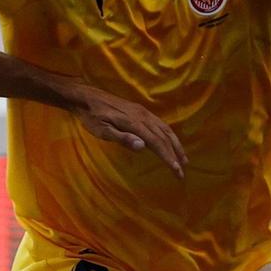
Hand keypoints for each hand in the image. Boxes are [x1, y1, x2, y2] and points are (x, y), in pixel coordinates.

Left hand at [68, 85, 186, 177]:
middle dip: (175, 154)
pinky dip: (170, 136)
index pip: (156, 142)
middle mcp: (143, 116)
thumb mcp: (102, 130)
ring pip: (166, 129)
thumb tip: (143, 147)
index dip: (167, 156)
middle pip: (164, 137)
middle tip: (182, 172)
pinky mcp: (141, 111)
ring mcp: (143, 112)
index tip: (176, 170)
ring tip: (183, 159)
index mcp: (134, 123)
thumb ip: (122, 138)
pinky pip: (161, 124)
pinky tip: (171, 143)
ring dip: (176, 145)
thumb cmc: (91, 117)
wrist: (87, 97)